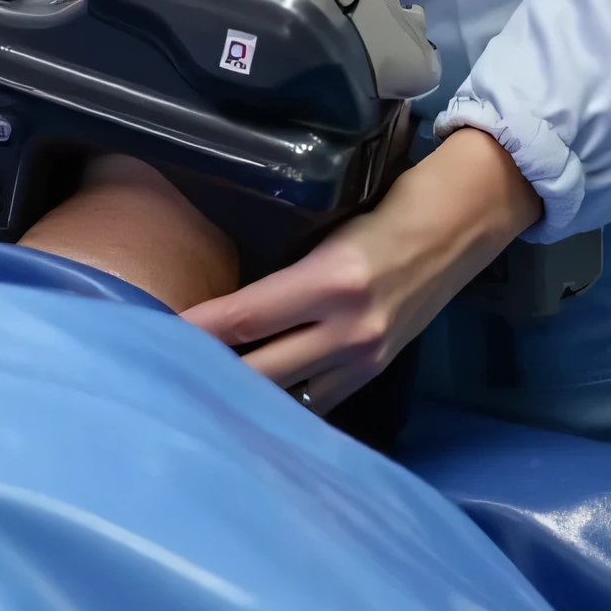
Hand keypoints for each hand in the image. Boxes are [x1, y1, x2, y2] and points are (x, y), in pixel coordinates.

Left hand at [181, 127, 539, 410]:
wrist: (461, 225)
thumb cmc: (389, 205)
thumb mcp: (330, 226)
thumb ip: (284, 267)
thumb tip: (223, 298)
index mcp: (330, 280)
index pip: (243, 317)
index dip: (193, 330)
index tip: (149, 333)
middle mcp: (347, 329)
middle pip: (258, 371)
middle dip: (206, 375)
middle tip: (157, 374)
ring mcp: (364, 359)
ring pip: (286, 398)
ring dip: (242, 397)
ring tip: (194, 394)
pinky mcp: (375, 373)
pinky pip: (316, 403)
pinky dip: (281, 404)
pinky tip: (250, 403)